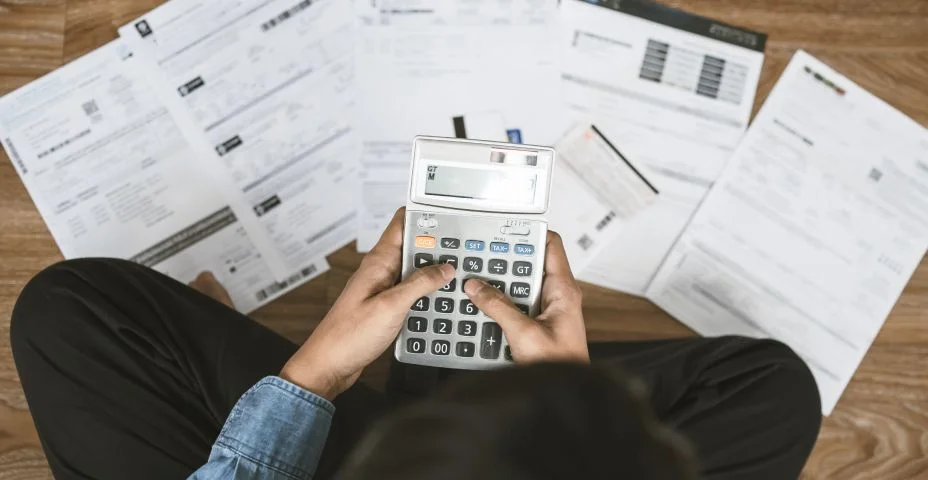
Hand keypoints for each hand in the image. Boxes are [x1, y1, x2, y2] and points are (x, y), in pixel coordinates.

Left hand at [280, 208, 454, 399]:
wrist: (330, 365)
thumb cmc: (350, 335)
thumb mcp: (391, 306)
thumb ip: (419, 284)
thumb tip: (445, 268)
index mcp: (378, 261)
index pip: (401, 223)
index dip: (424, 215)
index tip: (449, 215)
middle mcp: (380, 270)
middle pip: (413, 246)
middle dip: (437, 244)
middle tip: (465, 248)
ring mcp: (383, 288)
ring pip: (414, 270)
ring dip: (434, 271)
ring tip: (459, 272)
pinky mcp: (386, 306)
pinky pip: (411, 291)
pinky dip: (427, 292)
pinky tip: (442, 299)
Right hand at [463, 231, 588, 363]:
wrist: (563, 393)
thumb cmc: (558, 365)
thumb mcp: (523, 334)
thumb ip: (498, 308)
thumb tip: (476, 287)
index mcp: (563, 290)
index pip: (551, 245)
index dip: (529, 233)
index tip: (505, 229)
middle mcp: (557, 295)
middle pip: (531, 263)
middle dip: (506, 259)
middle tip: (482, 254)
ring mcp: (547, 309)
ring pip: (521, 284)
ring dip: (501, 282)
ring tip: (477, 277)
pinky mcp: (537, 323)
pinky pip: (517, 303)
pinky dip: (501, 301)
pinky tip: (483, 304)